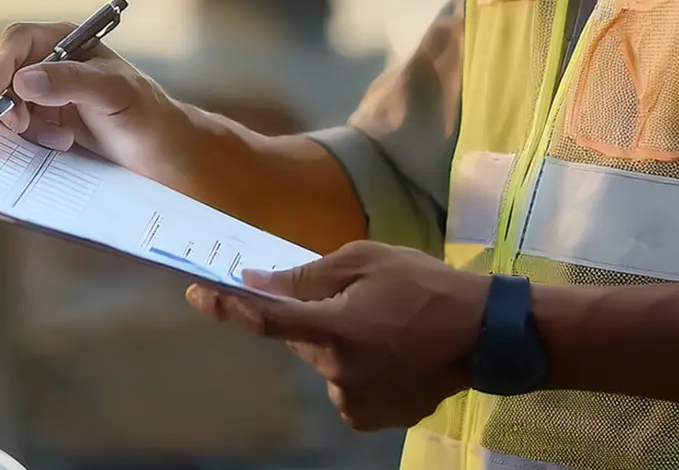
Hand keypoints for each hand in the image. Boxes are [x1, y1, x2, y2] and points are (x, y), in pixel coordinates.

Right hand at [0, 21, 184, 176]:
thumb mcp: (112, 93)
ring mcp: (50, 92)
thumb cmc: (147, 115)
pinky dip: (31, 136)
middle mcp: (55, 63)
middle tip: (20, 125)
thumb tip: (25, 79)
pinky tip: (61, 142)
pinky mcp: (49, 118)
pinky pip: (20, 124)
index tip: (3, 93)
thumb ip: (71, 82)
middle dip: (8, 101)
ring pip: (9, 102)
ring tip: (58, 137)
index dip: (3, 63)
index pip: (19, 40)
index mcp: (69, 42)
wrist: (161, 151)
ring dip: (23, 124)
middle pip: (5, 73)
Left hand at [186, 241, 489, 430]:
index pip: (265, 321)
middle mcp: (336, 374)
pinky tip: (393, 351)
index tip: (195, 293)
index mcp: (334, 330)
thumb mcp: (368, 260)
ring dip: (341, 343)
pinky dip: (359, 367)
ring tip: (388, 325)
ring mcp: (354, 403)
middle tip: (357, 299)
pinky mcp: (371, 418)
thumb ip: (310, 274)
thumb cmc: (425, 285)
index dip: (226, 307)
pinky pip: (347, 385)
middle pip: (303, 340)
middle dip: (316, 318)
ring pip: (326, 363)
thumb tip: (259, 281)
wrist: (482, 332)